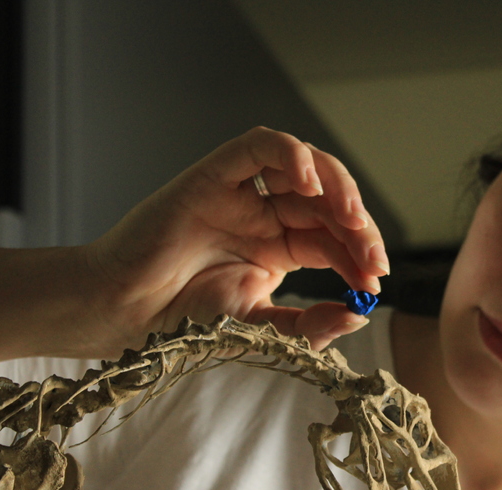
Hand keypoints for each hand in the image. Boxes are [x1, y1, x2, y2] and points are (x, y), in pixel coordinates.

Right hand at [85, 127, 389, 349]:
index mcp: (279, 248)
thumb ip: (309, 326)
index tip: (374, 280)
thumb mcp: (262, 329)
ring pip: (304, 166)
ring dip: (337, 187)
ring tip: (352, 219)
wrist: (127, 315)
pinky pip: (260, 148)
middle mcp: (265, 215)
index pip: (333, 239)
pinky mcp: (215, 174)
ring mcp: (242, 193)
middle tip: (372, 256)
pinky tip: (311, 183)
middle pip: (327, 204)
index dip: (359, 255)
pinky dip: (292, 154)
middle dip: (358, 227)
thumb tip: (359, 315)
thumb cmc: (183, 322)